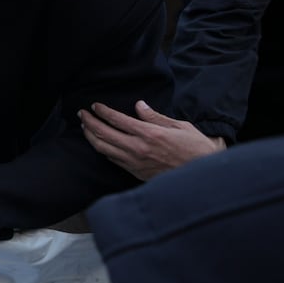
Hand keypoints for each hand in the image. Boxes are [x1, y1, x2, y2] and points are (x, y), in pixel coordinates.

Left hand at [79, 100, 223, 180]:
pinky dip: (101, 149)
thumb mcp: (180, 127)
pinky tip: (98, 142)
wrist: (201, 176)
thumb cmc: (195, 148)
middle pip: (104, 133)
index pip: (117, 120)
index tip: (94, 106)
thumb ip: (155, 117)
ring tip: (85, 126)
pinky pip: (112, 159)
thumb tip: (139, 105)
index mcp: (150, 134)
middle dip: (89, 122)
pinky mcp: (134, 172)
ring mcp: (135, 162)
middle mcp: (138, 148)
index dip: (102, 111)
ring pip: (103, 148)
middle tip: (82, 113)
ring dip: (90, 136)